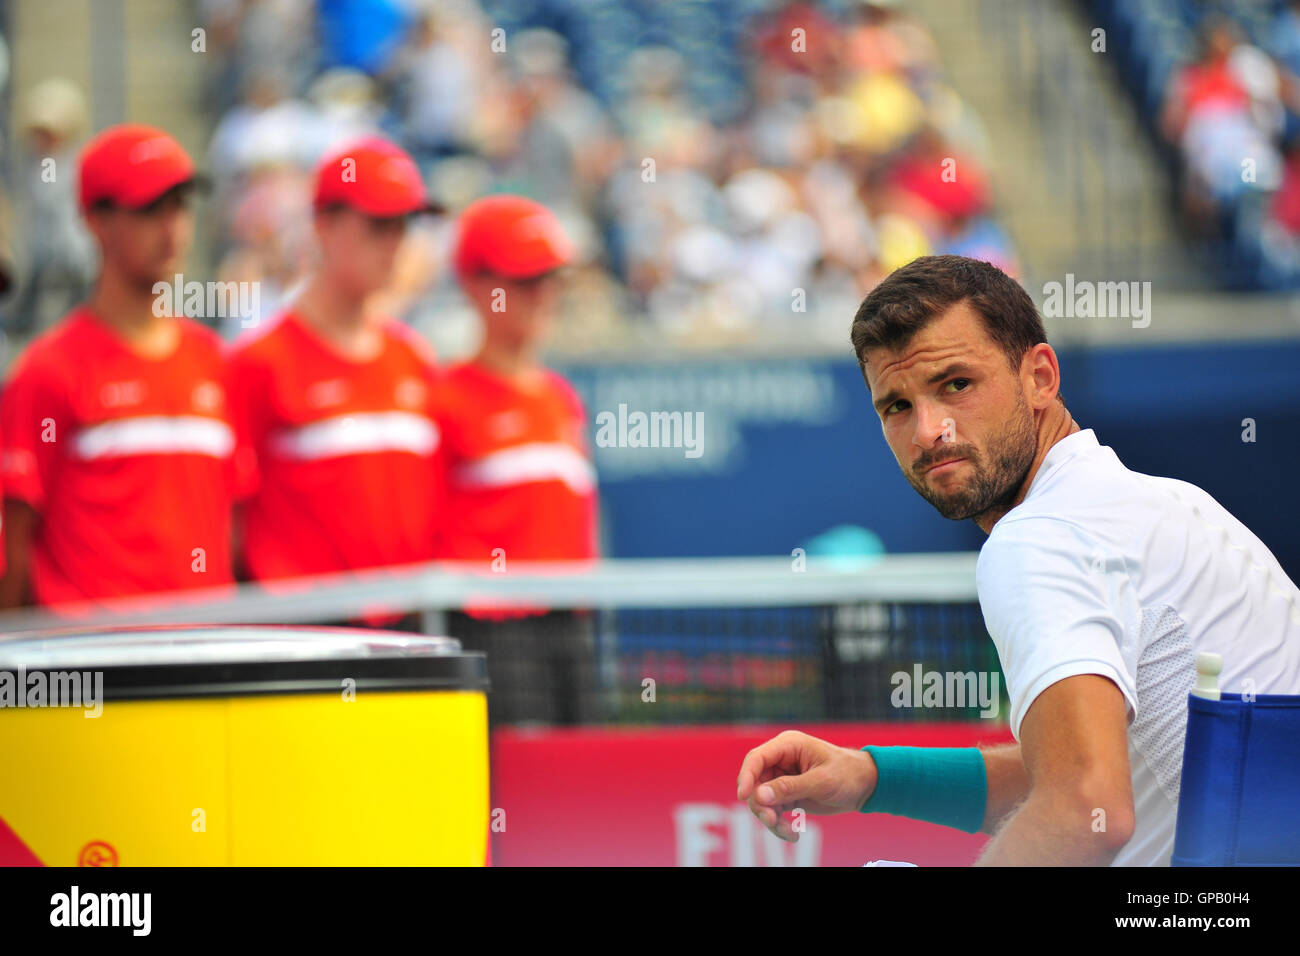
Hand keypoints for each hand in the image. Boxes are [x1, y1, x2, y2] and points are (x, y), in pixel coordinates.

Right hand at [736, 730, 878, 841]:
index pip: (757, 758)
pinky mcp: (787, 794)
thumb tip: (759, 795)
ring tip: (788, 832)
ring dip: (771, 819)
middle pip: (755, 782)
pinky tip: (793, 834)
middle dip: (761, 805)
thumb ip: (790, 788)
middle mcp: (781, 760)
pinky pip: (773, 811)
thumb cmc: (847, 774)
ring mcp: (782, 778)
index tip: (743, 797)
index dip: (746, 776)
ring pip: (761, 800)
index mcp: (788, 746)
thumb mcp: (821, 781)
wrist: (865, 786)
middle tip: (773, 821)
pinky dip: (779, 825)